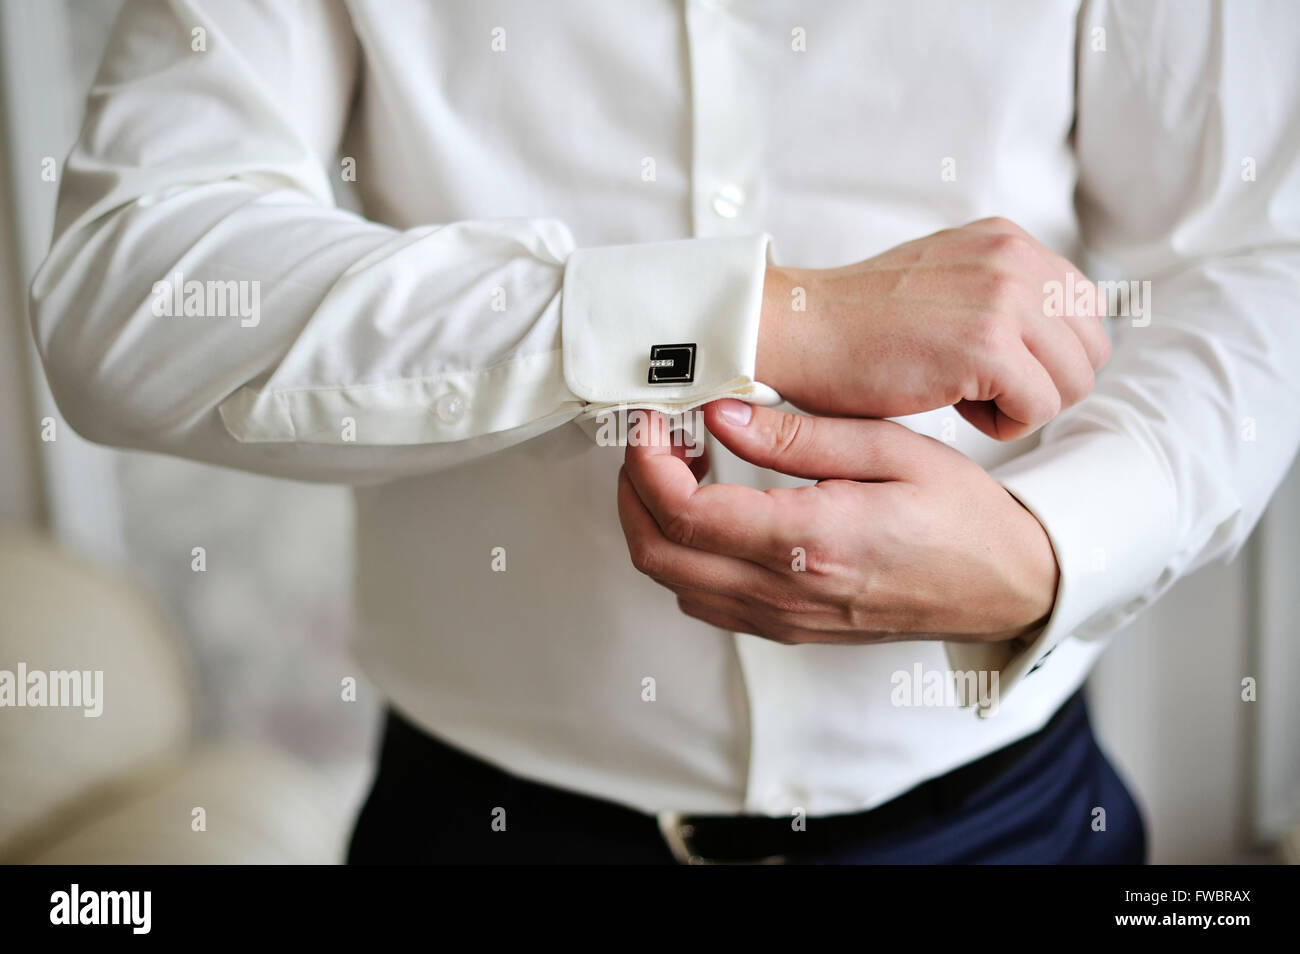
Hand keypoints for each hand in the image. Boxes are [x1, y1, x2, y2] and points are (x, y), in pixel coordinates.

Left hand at [618, 404, 1058, 643]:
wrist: (1009, 586)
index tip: (654, 419)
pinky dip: (686, 553)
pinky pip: (706, 599)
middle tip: (657, 437)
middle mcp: (787, 592)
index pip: (685, 513)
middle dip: (634, 489)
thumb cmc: (963, 515)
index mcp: (812, 541)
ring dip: (657, 522)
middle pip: (658, 554)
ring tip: (686, 465)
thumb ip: (799, 434)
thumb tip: (720, 413)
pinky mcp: (789, 628)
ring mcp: (784, 619)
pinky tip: (715, 508)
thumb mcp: (892, 450)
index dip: (647, 461)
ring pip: (673, 581)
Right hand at [756, 217, 1108, 440]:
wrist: (798, 330)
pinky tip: (951, 406)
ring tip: (962, 395)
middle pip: (1091, 349)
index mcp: (1008, 241)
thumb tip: (1053, 335)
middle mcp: (1016, 259)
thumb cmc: (856, 325)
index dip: (1043, 355)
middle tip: (978, 388)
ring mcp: (1005, 300)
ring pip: (1074, 382)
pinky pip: (1038, 409)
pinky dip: (1000, 425)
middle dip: (1044, 382)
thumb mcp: (943, 279)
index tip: (988, 367)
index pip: (1084, 310)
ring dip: (1023, 405)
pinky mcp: (989, 346)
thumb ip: (999, 291)